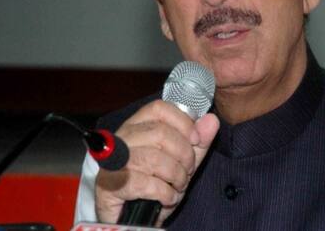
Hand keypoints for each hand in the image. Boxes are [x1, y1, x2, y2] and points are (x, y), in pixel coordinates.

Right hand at [94, 100, 219, 224]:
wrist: (131, 216)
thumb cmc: (155, 182)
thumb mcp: (181, 161)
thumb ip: (198, 142)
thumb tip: (211, 120)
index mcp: (137, 125)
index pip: (159, 108)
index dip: (183, 121)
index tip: (196, 139)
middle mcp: (122, 139)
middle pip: (160, 133)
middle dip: (184, 154)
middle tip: (188, 170)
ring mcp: (115, 161)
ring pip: (155, 158)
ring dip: (176, 175)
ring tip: (179, 185)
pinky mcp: (112, 184)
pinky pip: (147, 184)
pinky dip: (166, 193)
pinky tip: (168, 197)